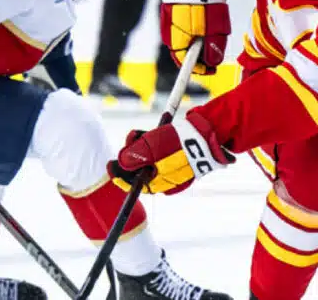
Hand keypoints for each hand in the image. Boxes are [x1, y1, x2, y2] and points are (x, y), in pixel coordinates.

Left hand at [109, 111, 234, 194]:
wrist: (208, 135)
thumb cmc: (179, 142)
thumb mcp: (151, 146)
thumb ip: (134, 156)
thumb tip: (121, 163)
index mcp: (159, 183)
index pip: (133, 184)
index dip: (119, 175)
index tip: (109, 165)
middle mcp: (166, 182)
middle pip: (141, 172)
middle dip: (132, 155)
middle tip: (131, 138)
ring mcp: (175, 172)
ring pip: (151, 162)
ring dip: (143, 147)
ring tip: (144, 133)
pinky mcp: (182, 162)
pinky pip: (162, 157)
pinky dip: (156, 147)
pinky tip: (156, 134)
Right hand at [160, 0, 230, 74]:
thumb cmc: (202, 0)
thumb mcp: (213, 26)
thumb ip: (212, 46)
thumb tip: (212, 62)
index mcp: (176, 39)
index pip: (185, 62)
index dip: (200, 68)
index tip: (212, 70)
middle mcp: (170, 32)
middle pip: (186, 50)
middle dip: (202, 53)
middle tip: (217, 49)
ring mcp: (171, 20)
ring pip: (189, 36)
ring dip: (202, 37)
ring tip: (215, 26)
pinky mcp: (175, 9)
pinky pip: (189, 23)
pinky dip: (199, 25)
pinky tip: (209, 15)